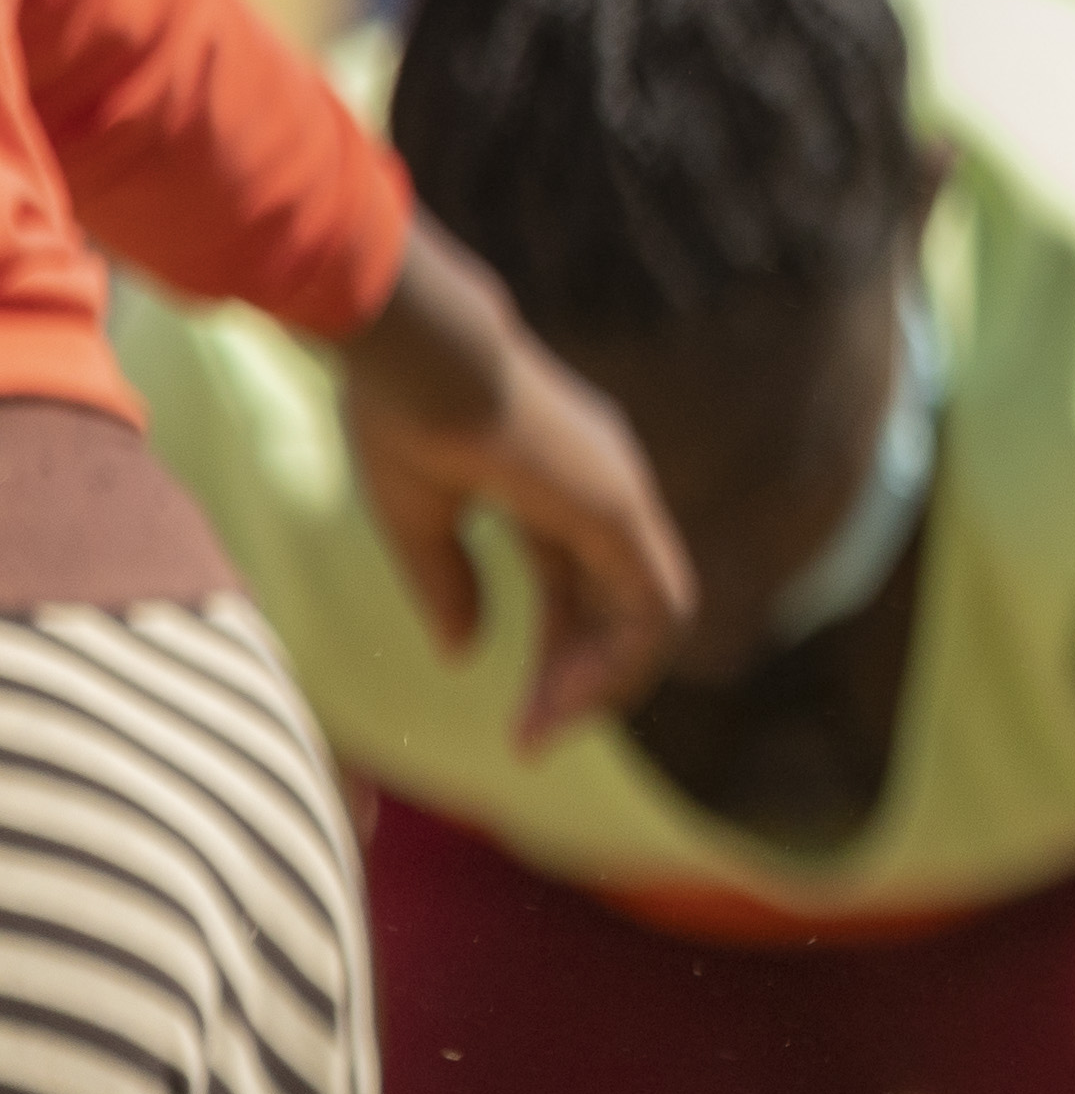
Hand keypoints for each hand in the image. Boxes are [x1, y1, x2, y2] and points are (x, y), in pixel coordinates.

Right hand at [336, 224, 692, 744]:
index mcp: (556, 488)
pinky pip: (654, 603)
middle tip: (530, 742)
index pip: (573, 589)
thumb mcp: (419, 517)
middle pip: (609, 607)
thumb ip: (449, 582)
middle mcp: (602, 492)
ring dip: (602, 682)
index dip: (555, 655)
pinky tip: (570, 700)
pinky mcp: (619, 507)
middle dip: (578, 680)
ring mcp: (619, 497)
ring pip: (645, 613)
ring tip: (542, 732)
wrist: (416, 351)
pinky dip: (625, 660)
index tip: (519, 719)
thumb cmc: (401, 411)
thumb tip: (466, 653)